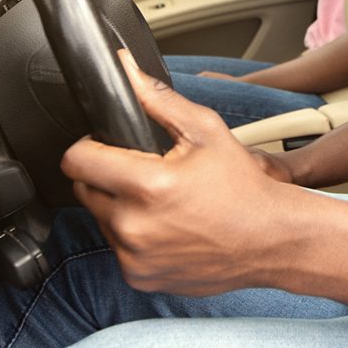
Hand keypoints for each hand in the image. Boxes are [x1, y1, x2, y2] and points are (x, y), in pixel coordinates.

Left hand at [60, 50, 301, 294]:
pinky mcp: (139, 277)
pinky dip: (133, 236)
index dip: (86, 146)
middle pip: (84, 190)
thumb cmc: (242, 186)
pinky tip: (165, 226)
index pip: (76, 161)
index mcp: (147, 185)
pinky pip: (118, 248)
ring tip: (159, 200)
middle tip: (142, 172)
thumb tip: (126, 70)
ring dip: (119, 207)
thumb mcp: (206, 131)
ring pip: (101, 220)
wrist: (270, 240)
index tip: (102, 146)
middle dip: (106, 176)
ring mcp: (134, 256)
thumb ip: (158, 99)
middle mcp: (133, 226)